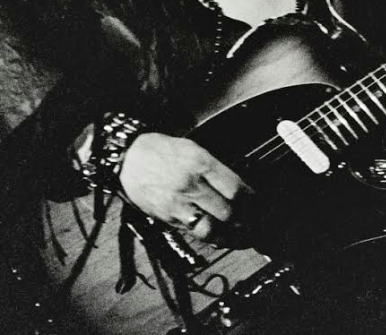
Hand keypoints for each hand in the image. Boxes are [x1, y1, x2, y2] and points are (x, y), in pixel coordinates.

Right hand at [119, 133, 250, 241]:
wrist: (128, 157)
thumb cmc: (160, 151)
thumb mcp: (191, 148)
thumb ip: (213, 168)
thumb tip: (236, 187)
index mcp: (199, 162)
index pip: (235, 188)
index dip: (251, 200)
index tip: (257, 204)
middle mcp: (191, 184)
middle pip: (227, 211)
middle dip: (245, 221)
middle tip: (254, 223)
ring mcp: (179, 203)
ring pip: (212, 229)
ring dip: (230, 236)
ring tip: (240, 236)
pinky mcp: (168, 217)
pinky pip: (194, 233)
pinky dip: (210, 237)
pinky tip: (218, 236)